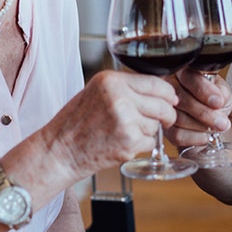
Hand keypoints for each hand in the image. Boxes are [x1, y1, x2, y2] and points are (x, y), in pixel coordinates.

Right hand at [41, 70, 178, 180]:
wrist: (59, 150)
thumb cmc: (76, 122)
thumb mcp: (97, 92)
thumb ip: (126, 88)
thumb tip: (163, 91)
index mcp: (111, 80)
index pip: (156, 83)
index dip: (168, 93)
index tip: (172, 100)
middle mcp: (120, 97)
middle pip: (163, 104)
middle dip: (167, 114)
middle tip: (161, 120)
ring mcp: (125, 121)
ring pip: (158, 124)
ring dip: (149, 130)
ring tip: (124, 132)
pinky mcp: (129, 142)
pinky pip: (151, 141)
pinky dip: (142, 145)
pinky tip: (122, 143)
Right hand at [165, 69, 231, 149]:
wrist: (214, 122)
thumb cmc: (216, 103)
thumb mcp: (223, 93)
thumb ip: (221, 92)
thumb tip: (217, 99)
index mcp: (185, 72)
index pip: (189, 77)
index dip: (204, 90)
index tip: (218, 102)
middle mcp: (170, 87)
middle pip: (182, 99)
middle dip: (205, 113)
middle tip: (222, 122)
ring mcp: (165, 108)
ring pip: (179, 118)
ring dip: (202, 126)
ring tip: (216, 128)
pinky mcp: (165, 127)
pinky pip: (176, 134)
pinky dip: (195, 137)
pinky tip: (204, 134)